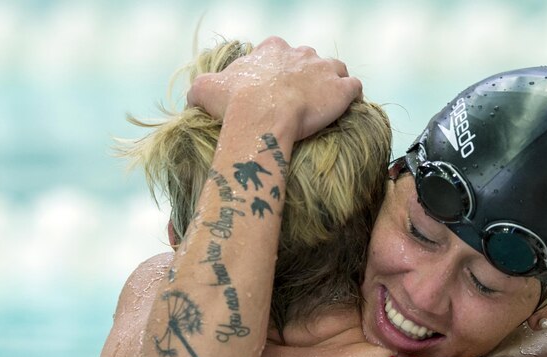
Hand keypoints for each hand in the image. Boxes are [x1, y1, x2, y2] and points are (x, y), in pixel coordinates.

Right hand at [187, 36, 362, 141]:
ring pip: (335, 67)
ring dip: (332, 81)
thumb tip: (191, 97)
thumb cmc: (234, 103)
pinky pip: (354, 86)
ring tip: (327, 101)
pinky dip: (352, 95)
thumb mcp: (206, 90)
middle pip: (308, 58)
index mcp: (272, 49)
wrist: (261, 117)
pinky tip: (347, 106)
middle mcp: (300, 53)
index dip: (278, 69)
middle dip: (306, 75)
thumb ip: (200, 89)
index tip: (274, 89)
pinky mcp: (340, 89)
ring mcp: (324, 69)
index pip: (279, 51)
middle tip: (299, 99)